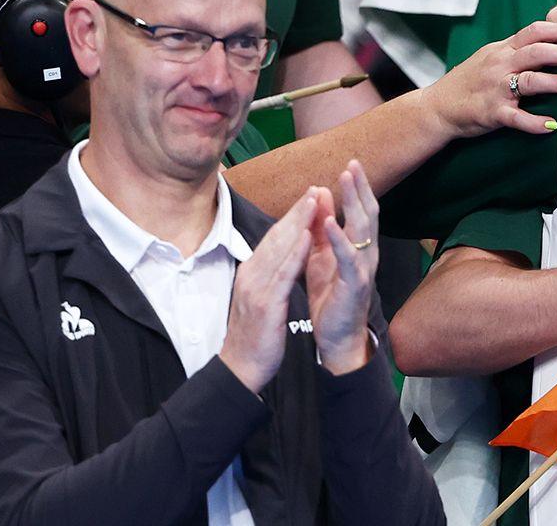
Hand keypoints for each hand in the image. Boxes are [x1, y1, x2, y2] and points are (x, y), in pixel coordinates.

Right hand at [220, 191, 318, 390]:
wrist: (241, 367)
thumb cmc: (254, 334)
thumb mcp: (261, 297)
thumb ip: (269, 275)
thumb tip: (281, 256)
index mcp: (252, 272)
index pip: (274, 238)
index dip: (292, 217)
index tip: (308, 198)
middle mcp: (251, 274)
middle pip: (276, 236)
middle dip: (297, 211)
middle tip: (315, 188)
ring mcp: (256, 288)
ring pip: (279, 248)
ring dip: (298, 222)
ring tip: (315, 201)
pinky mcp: (265, 304)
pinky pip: (283, 273)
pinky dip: (295, 253)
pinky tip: (307, 237)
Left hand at [306, 161, 379, 374]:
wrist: (335, 336)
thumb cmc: (330, 294)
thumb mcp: (321, 254)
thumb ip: (321, 226)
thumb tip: (319, 192)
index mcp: (357, 246)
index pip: (361, 210)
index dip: (357, 187)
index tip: (351, 162)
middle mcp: (366, 253)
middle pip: (366, 214)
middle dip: (359, 188)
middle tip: (353, 163)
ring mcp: (363, 269)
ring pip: (362, 230)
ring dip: (353, 203)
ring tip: (345, 181)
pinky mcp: (354, 285)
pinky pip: (348, 258)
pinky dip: (340, 239)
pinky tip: (330, 222)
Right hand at [428, 21, 556, 137]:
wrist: (438, 106)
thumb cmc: (470, 81)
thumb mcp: (491, 57)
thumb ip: (517, 50)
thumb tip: (551, 44)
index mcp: (502, 49)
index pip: (533, 32)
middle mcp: (500, 65)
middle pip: (536, 53)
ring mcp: (496, 89)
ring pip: (530, 81)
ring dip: (556, 83)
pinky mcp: (492, 113)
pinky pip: (516, 118)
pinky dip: (535, 122)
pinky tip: (552, 125)